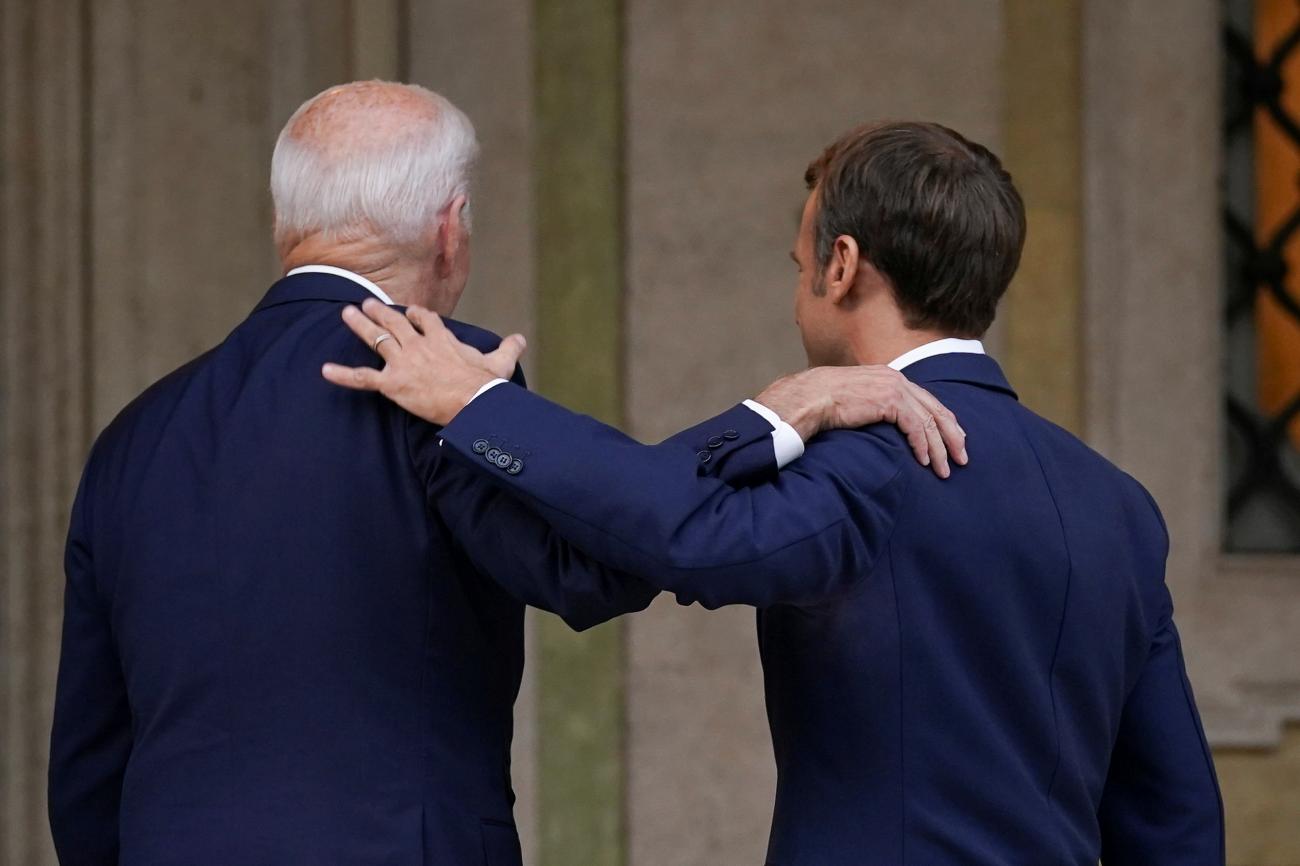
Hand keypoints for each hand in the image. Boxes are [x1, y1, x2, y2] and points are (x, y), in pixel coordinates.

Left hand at [321, 298, 527, 424]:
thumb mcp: (501, 363)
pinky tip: (324, 370)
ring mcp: (403, 363)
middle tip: (365, 303)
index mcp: (442, 339)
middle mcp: (419, 345)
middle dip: (379, 312)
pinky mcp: (393, 384)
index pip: (425, 320)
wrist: (474, 402)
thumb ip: (509, 348)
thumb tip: (521, 338)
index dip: (416, 315)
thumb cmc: (487, 385)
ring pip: (377, 339)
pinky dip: (343, 374)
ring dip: (361, 325)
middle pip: (395, 323)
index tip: (410, 311)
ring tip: (347, 313)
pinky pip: (363, 377)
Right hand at [756, 366, 966, 477]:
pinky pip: (915, 427)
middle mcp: (897, 379)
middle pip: (936, 409)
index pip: (927, 400)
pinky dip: (923, 446)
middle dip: (952, 436)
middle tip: (962, 458)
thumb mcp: (855, 401)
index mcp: (890, 377)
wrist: (809, 397)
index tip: (955, 440)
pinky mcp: (889, 401)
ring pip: (929, 421)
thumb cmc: (823, 402)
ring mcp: (894, 388)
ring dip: (940, 448)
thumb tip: (881, 424)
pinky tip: (924, 461)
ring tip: (944, 470)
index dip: (944, 421)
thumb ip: (873, 407)